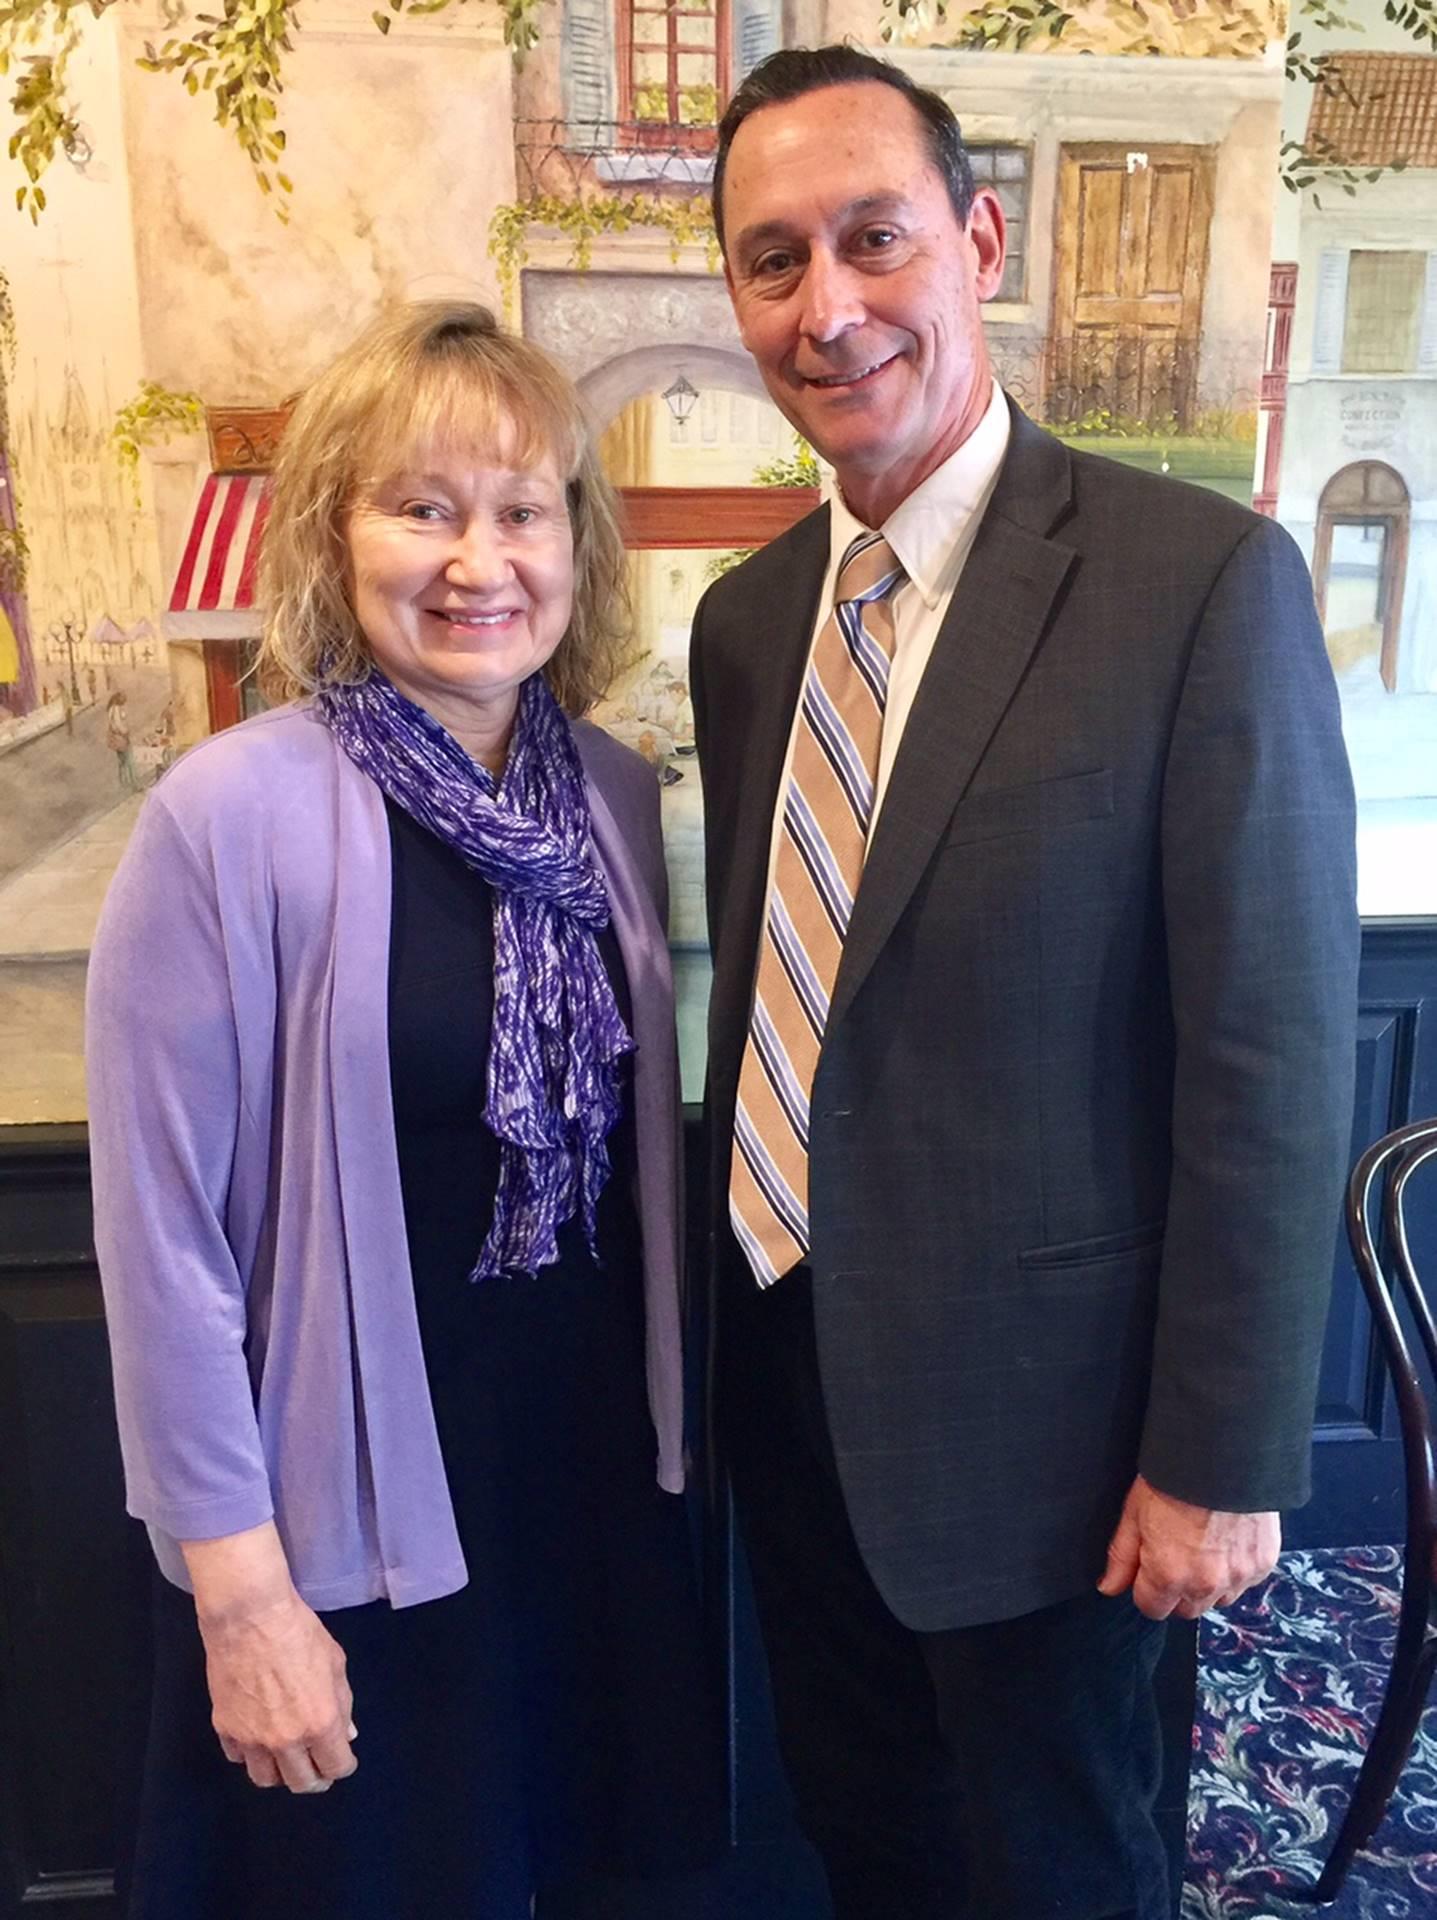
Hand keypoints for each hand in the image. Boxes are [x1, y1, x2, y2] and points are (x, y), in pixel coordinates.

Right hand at [181, 1522, 357, 1792]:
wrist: (249, 1617)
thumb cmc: (300, 1633)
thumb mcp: (335, 1663)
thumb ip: (342, 1704)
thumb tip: (346, 1734)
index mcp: (319, 1724)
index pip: (336, 1768)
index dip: (343, 1765)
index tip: (342, 1757)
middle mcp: (285, 1741)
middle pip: (301, 1783)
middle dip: (315, 1777)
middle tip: (317, 1765)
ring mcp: (251, 1739)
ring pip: (265, 1779)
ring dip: (280, 1772)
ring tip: (287, 1758)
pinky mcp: (225, 1729)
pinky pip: (238, 1758)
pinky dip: (250, 1754)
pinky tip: (257, 1738)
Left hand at [1097, 1474, 1279, 1620]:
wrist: (1223, 1452)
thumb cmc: (1173, 1478)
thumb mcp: (1134, 1512)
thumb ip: (1122, 1557)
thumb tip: (1109, 1587)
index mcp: (1169, 1575)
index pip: (1151, 1608)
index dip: (1145, 1588)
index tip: (1147, 1566)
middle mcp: (1206, 1584)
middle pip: (1186, 1609)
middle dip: (1176, 1590)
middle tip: (1174, 1553)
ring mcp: (1239, 1575)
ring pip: (1218, 1600)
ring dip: (1207, 1584)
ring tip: (1201, 1546)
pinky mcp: (1263, 1562)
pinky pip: (1245, 1582)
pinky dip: (1234, 1569)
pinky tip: (1225, 1540)